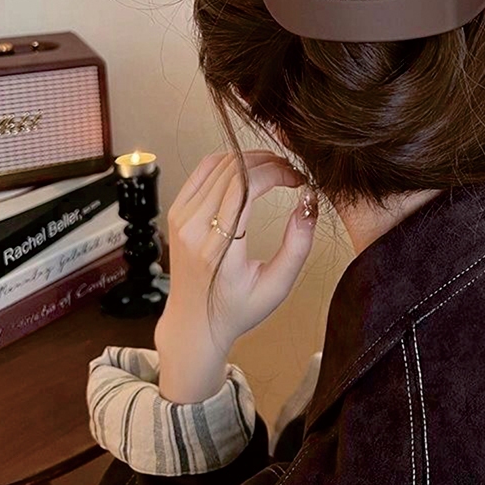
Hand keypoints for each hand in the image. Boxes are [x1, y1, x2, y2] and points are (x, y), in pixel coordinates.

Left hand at [156, 150, 317, 356]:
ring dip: (250, 159)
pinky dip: (229, 162)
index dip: (276, 172)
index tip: (297, 178)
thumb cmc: (237, 309)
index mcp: (218, 248)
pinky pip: (203, 171)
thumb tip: (308, 203)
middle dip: (268, 162)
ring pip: (218, 164)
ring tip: (274, 169)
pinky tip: (248, 169)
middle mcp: (194, 228)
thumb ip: (298, 244)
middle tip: (290, 171)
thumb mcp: (278, 285)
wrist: (193, 324)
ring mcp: (181, 218)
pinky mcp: (177, 212)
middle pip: (233, 170)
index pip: (245, 187)